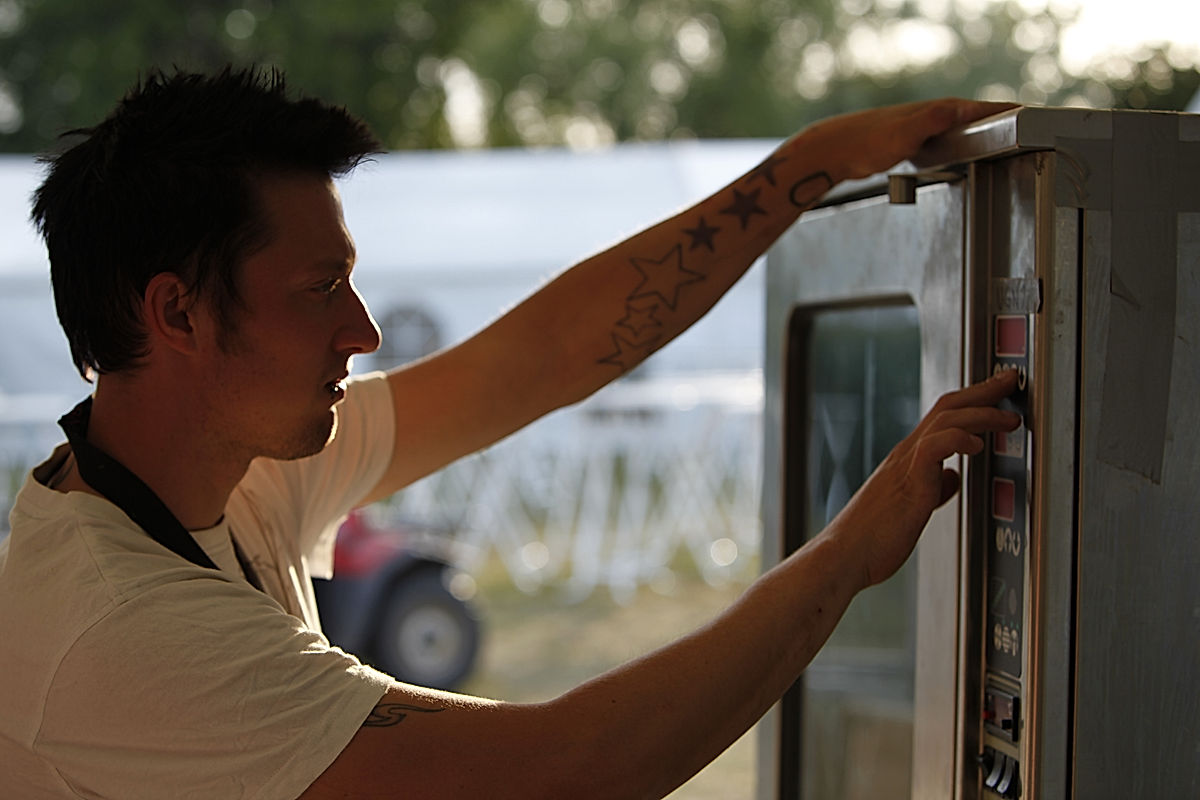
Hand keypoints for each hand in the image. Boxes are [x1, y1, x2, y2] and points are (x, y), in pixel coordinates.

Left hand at [799, 98, 1017, 183]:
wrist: (832, 150)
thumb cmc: (864, 143)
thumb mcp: (905, 134)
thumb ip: (934, 120)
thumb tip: (959, 107)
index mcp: (935, 112)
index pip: (981, 109)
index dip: (1007, 112)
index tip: (1033, 114)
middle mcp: (929, 115)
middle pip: (975, 116)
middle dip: (1001, 120)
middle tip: (1028, 126)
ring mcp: (919, 127)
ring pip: (958, 128)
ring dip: (980, 132)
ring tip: (1002, 139)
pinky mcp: (908, 141)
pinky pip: (942, 140)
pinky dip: (957, 143)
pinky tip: (956, 153)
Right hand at [827, 369, 1021, 589]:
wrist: (843, 556)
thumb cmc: (872, 539)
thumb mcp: (911, 506)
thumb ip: (932, 487)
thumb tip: (952, 478)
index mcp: (906, 458)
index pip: (943, 415)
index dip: (973, 399)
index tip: (998, 390)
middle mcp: (905, 454)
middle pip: (947, 406)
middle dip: (983, 392)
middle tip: (1010, 381)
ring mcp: (905, 466)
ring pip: (945, 420)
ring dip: (982, 414)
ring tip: (1008, 420)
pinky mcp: (909, 484)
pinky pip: (933, 448)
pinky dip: (957, 438)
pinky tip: (976, 445)